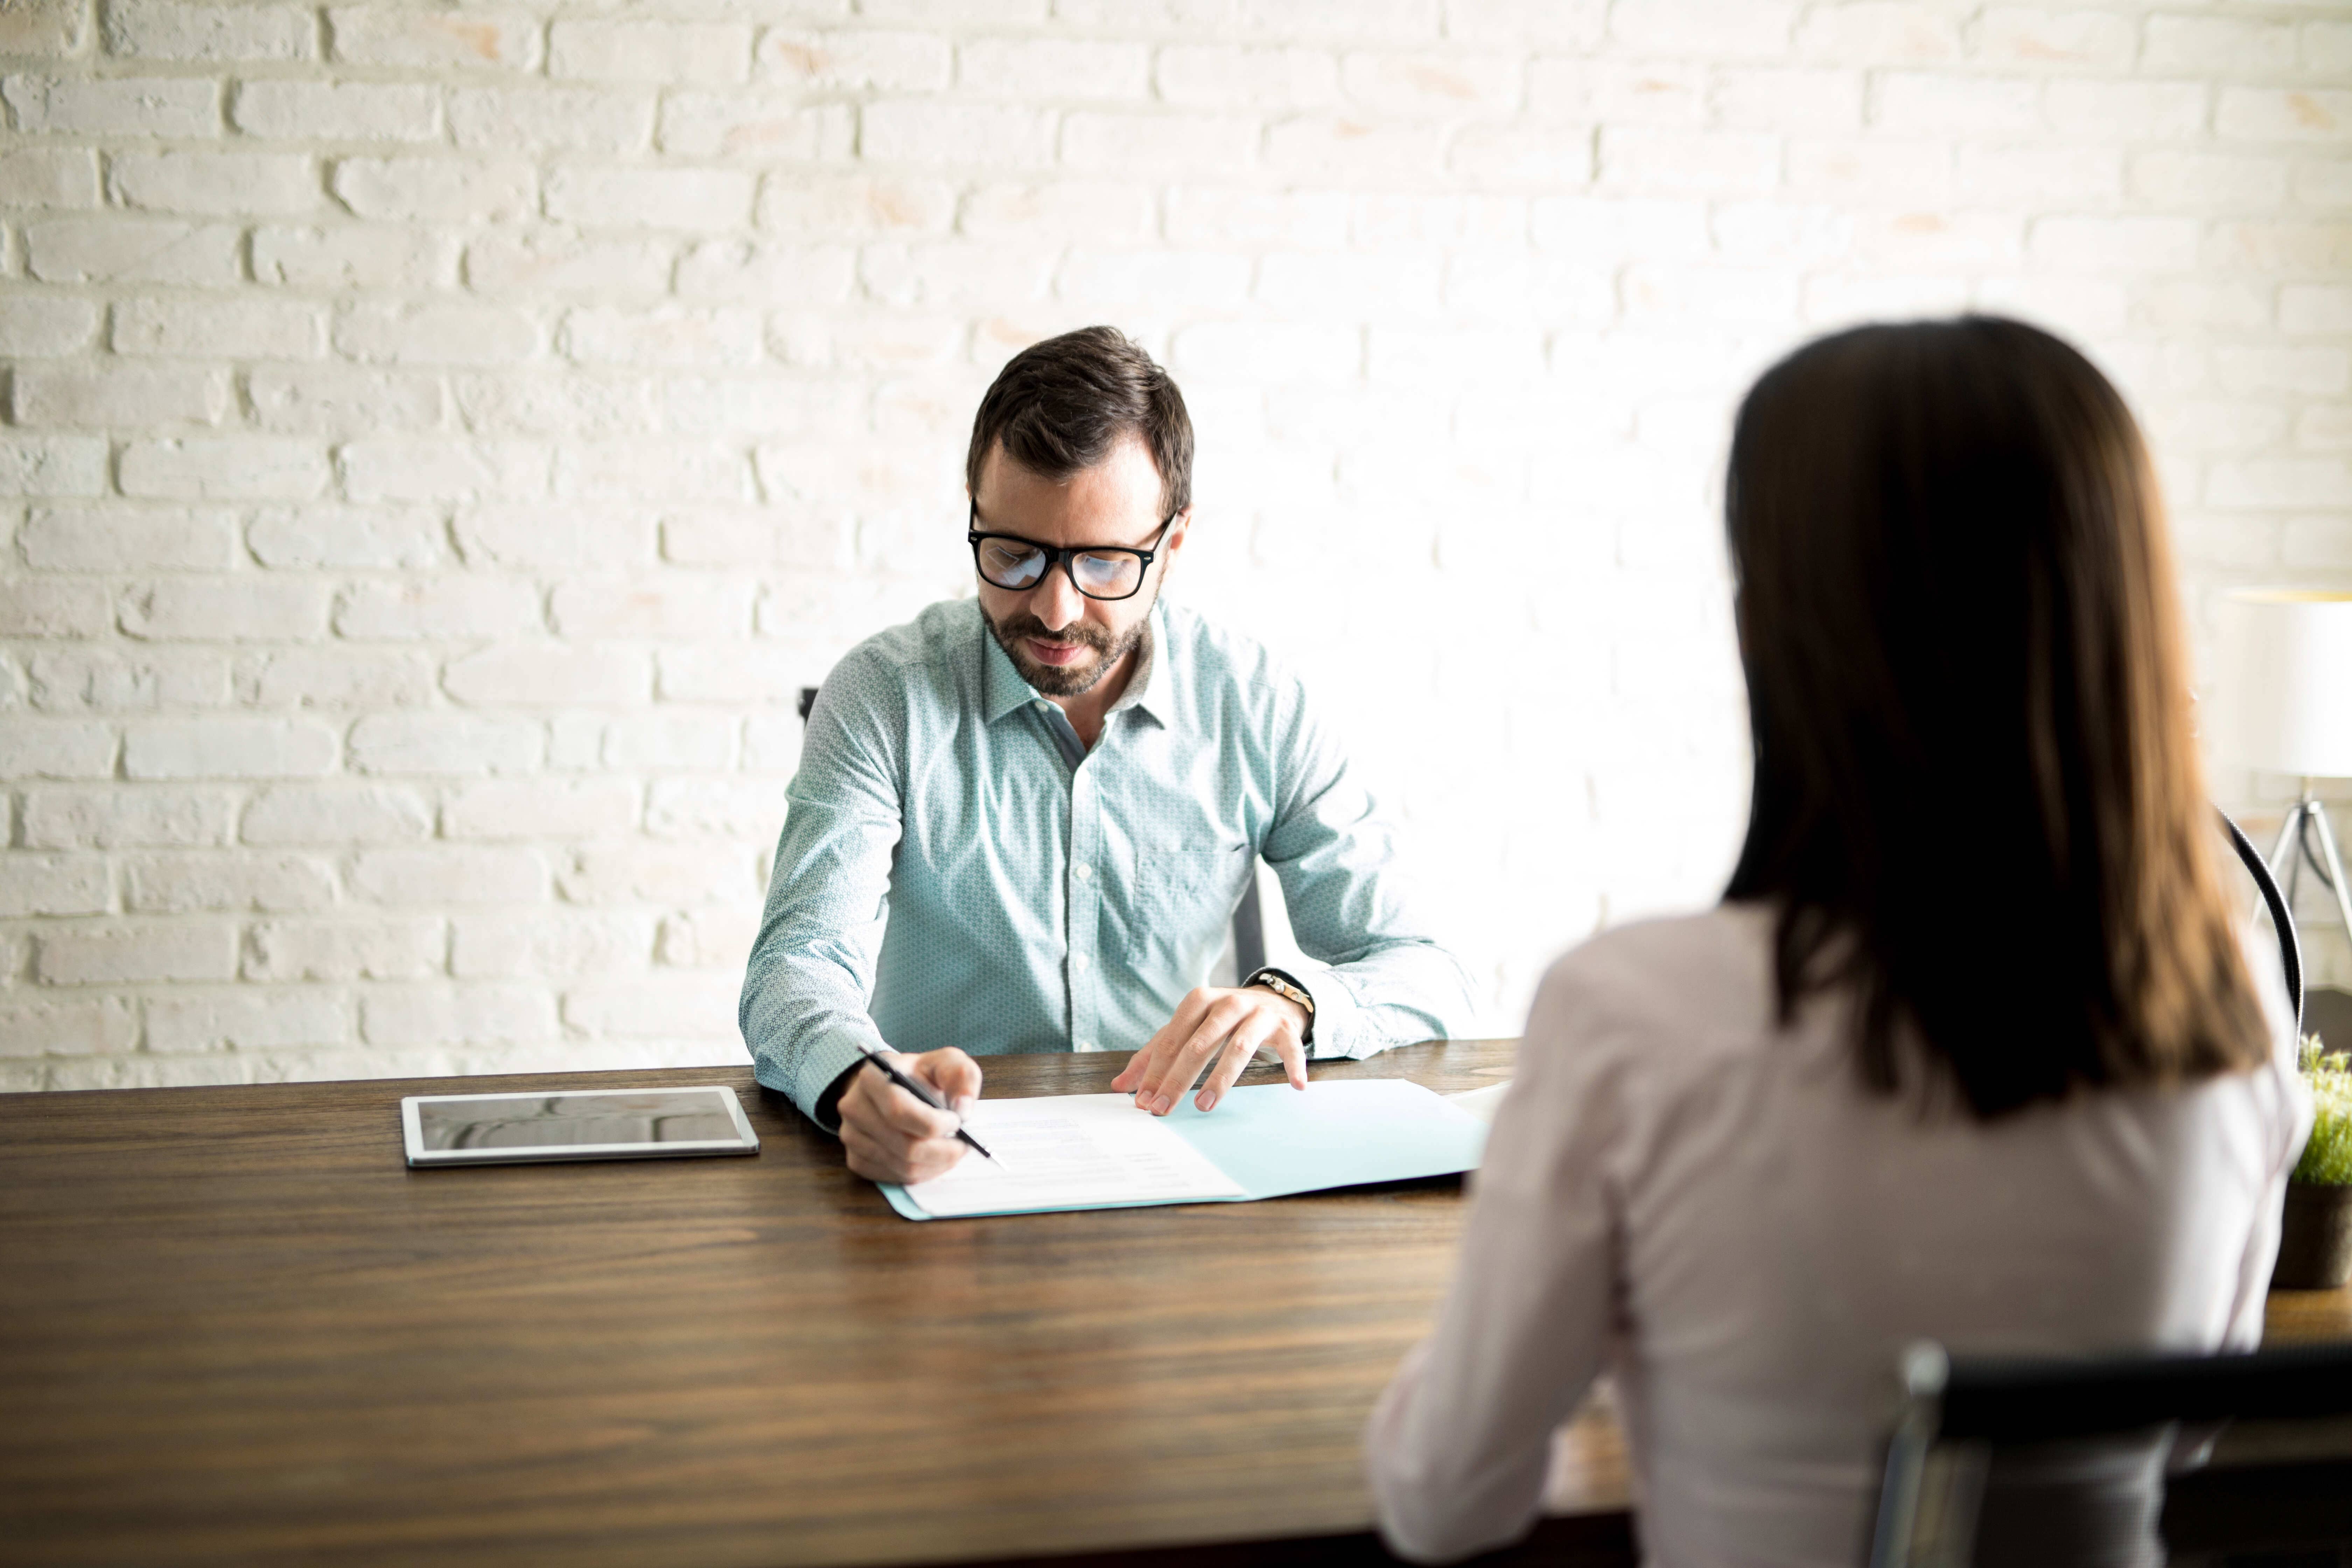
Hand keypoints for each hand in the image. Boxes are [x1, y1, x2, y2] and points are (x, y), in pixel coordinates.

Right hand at [837, 1048, 981, 1184]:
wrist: (894, 1088)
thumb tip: (963, 1109)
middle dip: (942, 1150)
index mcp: (872, 1077)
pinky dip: (921, 1173)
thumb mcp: (946, 1062)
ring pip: (902, 1166)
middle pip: (904, 1145)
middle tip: (963, 1145)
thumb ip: (961, 1076)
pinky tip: (932, 1158)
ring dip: (936, 1164)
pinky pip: (894, 1177)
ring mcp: (851, 1136)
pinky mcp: (855, 1159)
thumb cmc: (921, 1076)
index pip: (899, 1111)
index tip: (958, 1122)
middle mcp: (854, 1107)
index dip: (933, 1123)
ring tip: (952, 1150)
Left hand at [1111, 984, 1307, 1115]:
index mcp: (1199, 1001)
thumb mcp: (1186, 1030)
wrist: (1272, 1000)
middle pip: (1199, 1044)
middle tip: (1163, 1108)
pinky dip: (1293, 1065)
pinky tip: (1295, 1086)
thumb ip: (1154, 1054)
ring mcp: (1257, 1015)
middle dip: (1178, 1079)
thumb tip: (1120, 1084)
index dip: (1155, 1072)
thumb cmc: (1220, 1020)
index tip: (1143, 1101)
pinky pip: (1290, 1047)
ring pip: (1239, 1047)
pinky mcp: (1284, 1028)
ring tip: (1204, 1105)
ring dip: (1221, 1078)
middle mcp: (1228, 1004)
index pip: (1171, 1040)